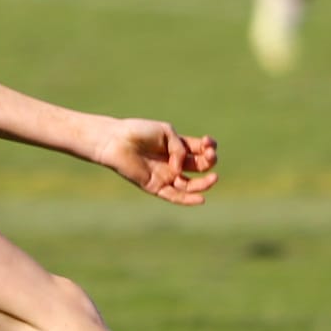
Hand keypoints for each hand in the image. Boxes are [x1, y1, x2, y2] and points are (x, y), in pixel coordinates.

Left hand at [96, 121, 218, 205]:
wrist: (116, 140)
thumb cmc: (138, 131)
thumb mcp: (166, 132)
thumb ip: (180, 147)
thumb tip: (180, 168)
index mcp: (177, 146)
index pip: (200, 150)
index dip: (209, 147)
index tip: (207, 142)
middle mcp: (173, 162)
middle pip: (199, 166)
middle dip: (208, 161)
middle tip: (209, 155)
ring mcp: (165, 175)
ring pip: (190, 184)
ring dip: (204, 183)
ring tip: (213, 178)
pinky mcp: (155, 186)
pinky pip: (174, 196)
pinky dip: (188, 199)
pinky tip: (201, 199)